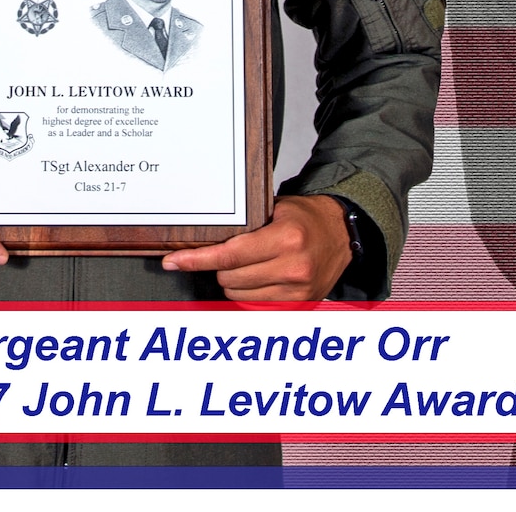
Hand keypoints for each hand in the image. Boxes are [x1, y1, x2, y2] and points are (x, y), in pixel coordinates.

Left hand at [160, 194, 352, 303]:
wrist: (342, 234)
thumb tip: (202, 242)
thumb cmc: (307, 219)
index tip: (174, 261)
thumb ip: (244, 227)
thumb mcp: (276, 209)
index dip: (196, 259)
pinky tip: (258, 279)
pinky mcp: (299, 305)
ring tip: (249, 265)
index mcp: (286, 239)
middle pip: (229, 278)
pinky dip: (249, 294)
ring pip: (238, 295)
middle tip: (231, 253)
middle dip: (220, 267)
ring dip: (234, 283)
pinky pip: (255, 306)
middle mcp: (293, 267)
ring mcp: (297, 290)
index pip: (229, 255)